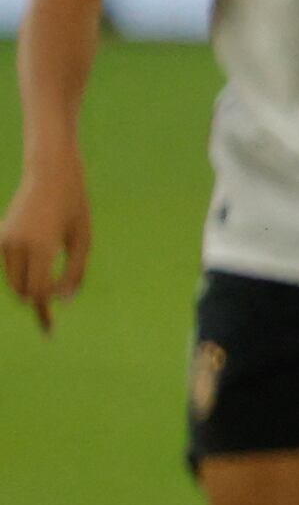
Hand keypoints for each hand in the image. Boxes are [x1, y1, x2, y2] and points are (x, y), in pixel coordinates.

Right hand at [3, 165, 87, 327]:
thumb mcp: (83, 241)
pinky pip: (8, 266)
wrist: (50, 173)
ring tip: (48, 296)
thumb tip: (61, 301)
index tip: (51, 331)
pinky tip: (35, 280)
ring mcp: (4, 238)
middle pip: (22, 290)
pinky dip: (21, 275)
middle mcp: (18, 243)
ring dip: (29, 288)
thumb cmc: (74, 207)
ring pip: (13, 280)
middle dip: (36, 302)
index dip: (44, 312)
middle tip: (49, 322)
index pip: (38, 291)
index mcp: (42, 246)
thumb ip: (75, 274)